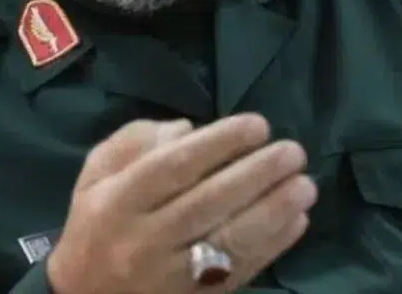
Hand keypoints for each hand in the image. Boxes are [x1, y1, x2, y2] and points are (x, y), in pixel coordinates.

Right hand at [46, 114, 315, 293]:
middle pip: (208, 202)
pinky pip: (238, 272)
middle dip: (257, 174)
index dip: (220, 144)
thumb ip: (135, 142)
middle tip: (293, 151)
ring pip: (228, 241)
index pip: (174, 167)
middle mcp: (143, 239)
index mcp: (117, 202)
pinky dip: (272, 247)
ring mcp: (170, 275)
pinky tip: (297, 222)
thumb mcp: (97, 175)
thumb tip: (190, 129)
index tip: (258, 125)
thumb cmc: (95, 226)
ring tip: (305, 185)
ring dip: (274, 211)